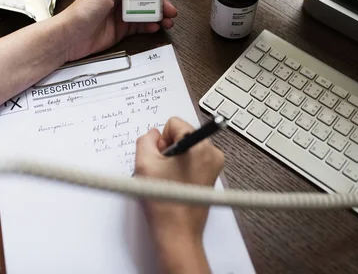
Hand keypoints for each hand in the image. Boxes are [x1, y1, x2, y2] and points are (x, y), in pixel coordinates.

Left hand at [58, 0, 177, 61]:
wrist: (69, 38)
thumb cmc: (79, 14)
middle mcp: (118, 0)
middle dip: (160, 3)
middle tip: (169, 8)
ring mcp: (120, 16)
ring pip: (145, 13)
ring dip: (158, 16)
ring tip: (167, 20)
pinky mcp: (121, 30)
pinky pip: (140, 27)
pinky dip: (150, 27)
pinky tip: (156, 27)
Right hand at [135, 117, 224, 273]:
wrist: (176, 234)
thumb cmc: (164, 205)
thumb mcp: (144, 164)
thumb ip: (145, 140)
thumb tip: (153, 134)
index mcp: (200, 147)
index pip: (174, 123)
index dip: (161, 141)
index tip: (160, 160)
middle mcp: (212, 153)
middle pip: (181, 134)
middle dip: (167, 150)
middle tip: (162, 172)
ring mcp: (214, 166)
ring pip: (184, 148)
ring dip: (172, 160)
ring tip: (168, 180)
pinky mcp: (211, 176)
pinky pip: (190, 160)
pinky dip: (179, 168)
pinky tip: (174, 184)